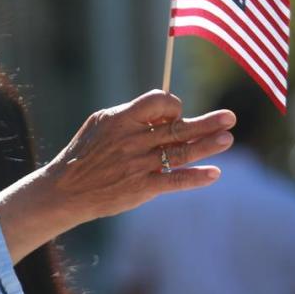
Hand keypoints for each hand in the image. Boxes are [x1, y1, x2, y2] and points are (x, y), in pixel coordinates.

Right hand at [0, 90, 234, 261]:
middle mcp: (131, 141)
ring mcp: (137, 165)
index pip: (159, 102)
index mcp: (120, 120)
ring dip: (207, 146)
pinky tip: (213, 173)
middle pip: (177, 128)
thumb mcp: (100, 125)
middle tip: (230, 118)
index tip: (176, 115)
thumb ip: (131, 116)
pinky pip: (174, 181)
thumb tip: (164, 108)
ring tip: (227, 139)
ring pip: (181, 153)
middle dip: (206, 122)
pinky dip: (195, 178)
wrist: (64, 191)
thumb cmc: (84, 154)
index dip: (173, 106)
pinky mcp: (140, 188)